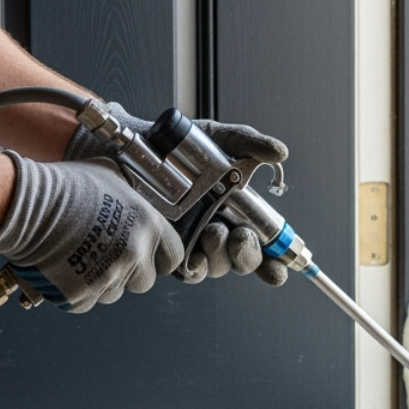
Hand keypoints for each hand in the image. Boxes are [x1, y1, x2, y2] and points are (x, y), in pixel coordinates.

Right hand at [0, 153, 184, 313]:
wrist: (26, 205)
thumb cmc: (64, 186)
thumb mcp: (109, 177)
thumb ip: (129, 196)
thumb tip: (131, 197)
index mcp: (147, 225)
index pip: (173, 256)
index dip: (159, 258)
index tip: (150, 258)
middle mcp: (134, 254)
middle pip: (144, 281)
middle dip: (129, 273)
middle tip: (106, 257)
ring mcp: (109, 277)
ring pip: (114, 294)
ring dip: (101, 282)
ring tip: (79, 259)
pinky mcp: (83, 294)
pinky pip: (86, 302)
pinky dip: (76, 291)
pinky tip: (63, 269)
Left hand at [65, 103, 289, 286]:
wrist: (127, 147)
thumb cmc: (171, 144)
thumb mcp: (214, 138)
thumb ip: (247, 143)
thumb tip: (280, 153)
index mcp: (234, 209)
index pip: (262, 242)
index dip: (274, 259)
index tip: (281, 266)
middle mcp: (216, 229)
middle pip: (243, 259)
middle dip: (248, 255)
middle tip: (242, 237)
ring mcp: (192, 241)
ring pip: (217, 265)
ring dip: (222, 255)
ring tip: (213, 232)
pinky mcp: (167, 249)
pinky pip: (187, 269)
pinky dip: (195, 265)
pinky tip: (194, 251)